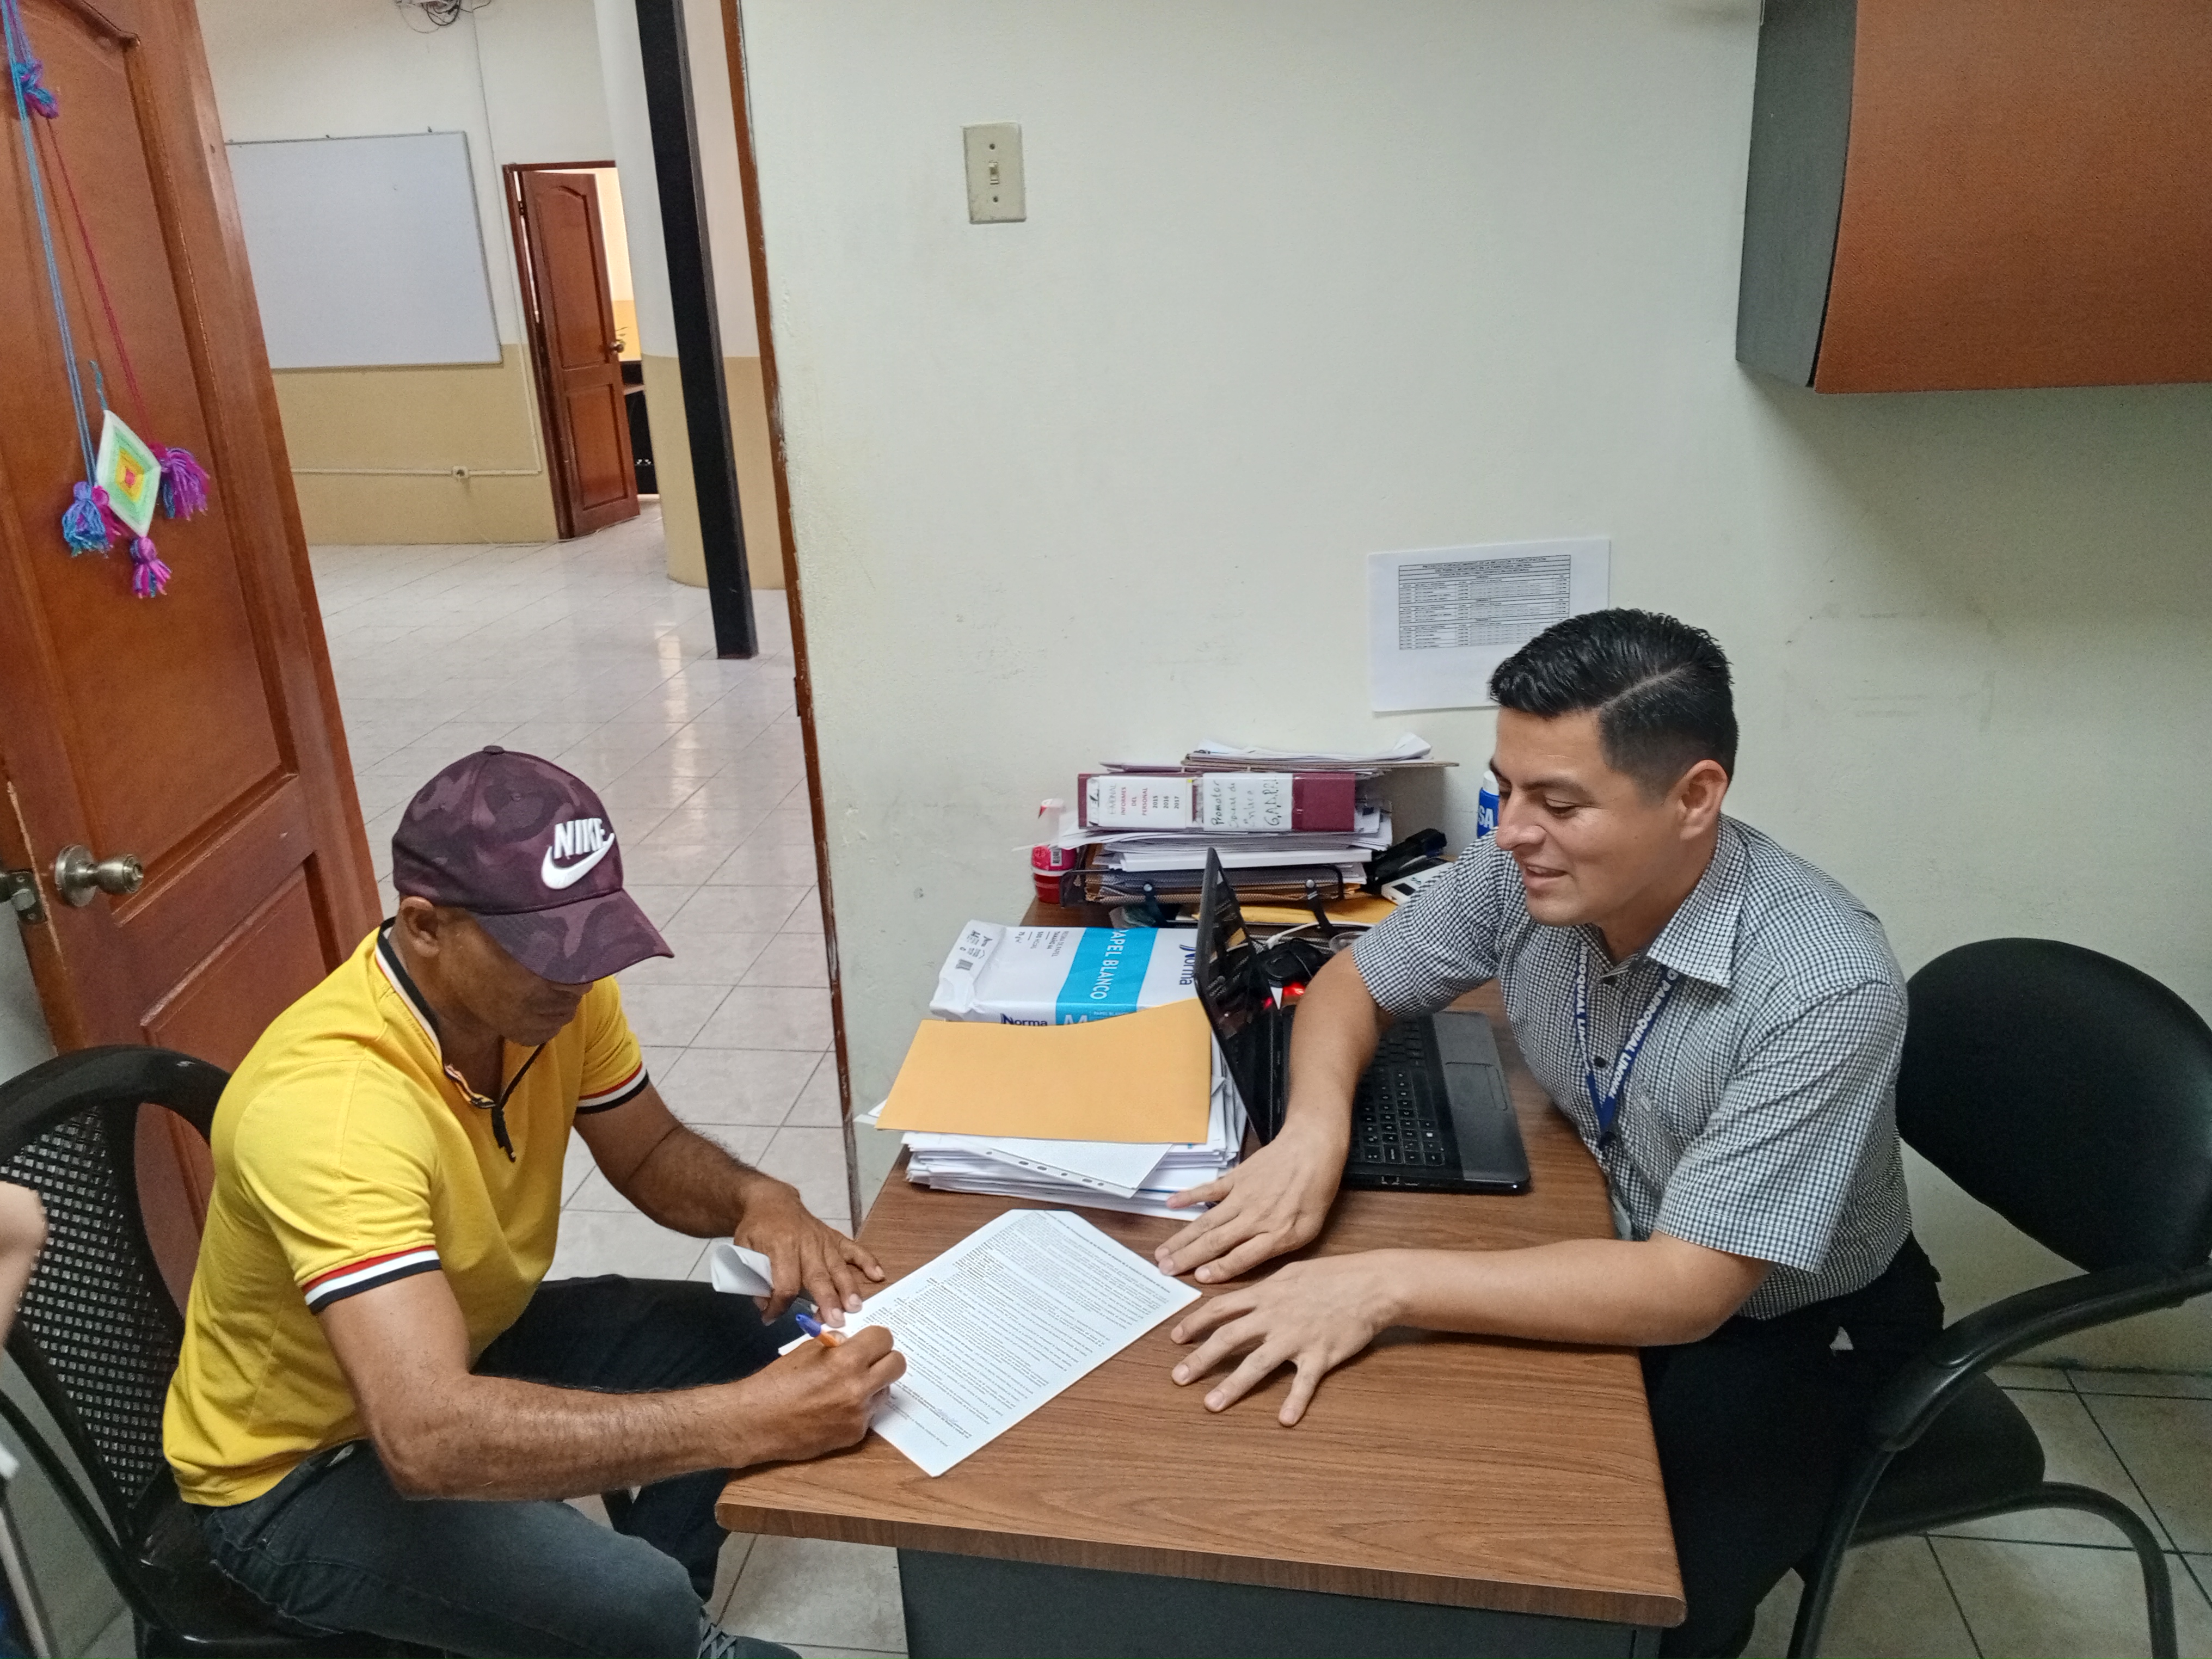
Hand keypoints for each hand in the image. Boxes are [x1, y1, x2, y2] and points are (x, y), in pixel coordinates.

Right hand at [726, 1326, 904, 1464]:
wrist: (756, 1422)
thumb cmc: (777, 1382)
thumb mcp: (806, 1350)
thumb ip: (835, 1344)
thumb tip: (852, 1341)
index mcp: (846, 1361)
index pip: (884, 1338)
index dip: (875, 1338)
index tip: (866, 1342)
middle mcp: (858, 1388)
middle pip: (897, 1364)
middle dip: (885, 1359)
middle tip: (869, 1361)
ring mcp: (858, 1415)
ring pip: (885, 1391)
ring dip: (873, 1386)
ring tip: (847, 1387)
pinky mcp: (854, 1436)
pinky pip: (869, 1415)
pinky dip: (858, 1409)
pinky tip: (835, 1409)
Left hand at [733, 1177, 884, 1322]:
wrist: (771, 1201)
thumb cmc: (757, 1228)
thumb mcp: (744, 1248)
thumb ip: (754, 1276)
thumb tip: (765, 1303)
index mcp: (781, 1246)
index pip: (785, 1283)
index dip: (779, 1305)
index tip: (770, 1318)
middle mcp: (806, 1243)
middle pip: (818, 1276)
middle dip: (826, 1300)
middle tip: (835, 1321)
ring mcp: (823, 1240)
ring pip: (838, 1267)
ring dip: (847, 1288)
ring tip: (855, 1307)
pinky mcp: (834, 1237)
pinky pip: (854, 1249)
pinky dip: (867, 1261)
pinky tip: (878, 1275)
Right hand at [1155, 1121, 1343, 1283]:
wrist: (1313, 1149)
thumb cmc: (1314, 1193)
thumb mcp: (1308, 1229)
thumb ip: (1279, 1245)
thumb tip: (1247, 1259)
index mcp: (1276, 1234)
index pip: (1240, 1258)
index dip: (1217, 1270)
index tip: (1196, 1278)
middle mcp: (1255, 1218)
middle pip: (1216, 1243)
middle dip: (1188, 1258)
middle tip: (1164, 1270)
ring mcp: (1242, 1196)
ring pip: (1207, 1222)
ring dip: (1182, 1238)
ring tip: (1162, 1252)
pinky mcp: (1236, 1178)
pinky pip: (1208, 1190)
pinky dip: (1188, 1197)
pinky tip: (1170, 1204)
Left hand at [1168, 1253, 1393, 1425]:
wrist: (1371, 1283)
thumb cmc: (1333, 1275)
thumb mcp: (1292, 1273)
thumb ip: (1265, 1288)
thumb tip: (1243, 1298)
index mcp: (1266, 1294)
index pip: (1220, 1308)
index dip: (1195, 1323)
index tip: (1175, 1338)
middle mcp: (1274, 1316)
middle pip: (1229, 1338)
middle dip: (1200, 1359)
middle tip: (1178, 1377)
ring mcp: (1296, 1337)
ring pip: (1257, 1363)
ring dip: (1232, 1386)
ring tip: (1211, 1404)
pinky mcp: (1321, 1354)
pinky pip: (1304, 1382)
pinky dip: (1295, 1402)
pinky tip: (1284, 1420)